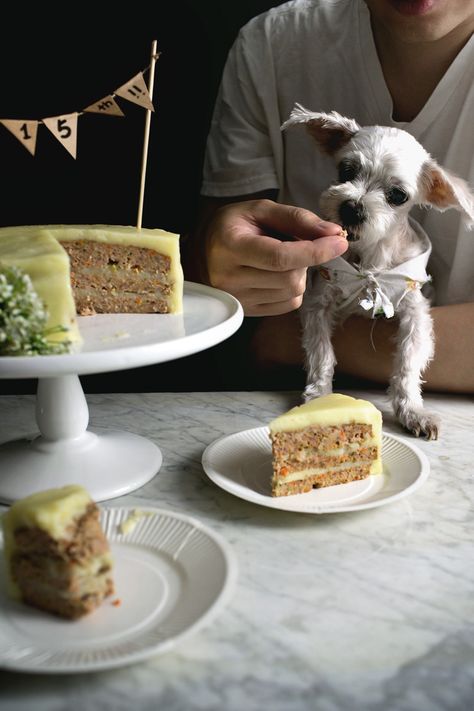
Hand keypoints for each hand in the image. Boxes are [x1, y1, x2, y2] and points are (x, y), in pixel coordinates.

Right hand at [205, 199, 347, 314]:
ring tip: (281, 258)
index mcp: (230, 246)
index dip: (315, 251)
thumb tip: (333, 233)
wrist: (202, 253)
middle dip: (305, 259)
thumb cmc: (233, 227)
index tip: (339, 241)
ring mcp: (237, 299)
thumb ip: (297, 219)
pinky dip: (294, 288)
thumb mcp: (260, 210)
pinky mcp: (247, 312)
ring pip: (292, 292)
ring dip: (299, 273)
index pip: (280, 257)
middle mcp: (229, 278)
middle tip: (295, 243)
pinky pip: (288, 304)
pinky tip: (278, 274)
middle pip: (290, 278)